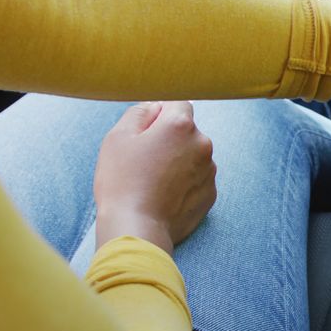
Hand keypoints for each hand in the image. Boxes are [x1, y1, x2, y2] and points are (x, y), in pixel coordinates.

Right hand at [93, 101, 216, 253]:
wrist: (137, 228)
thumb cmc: (122, 181)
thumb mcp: (118, 137)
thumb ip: (140, 112)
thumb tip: (156, 106)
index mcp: (181, 125)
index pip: (178, 103)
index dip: (159, 114)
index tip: (145, 131)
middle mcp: (202, 143)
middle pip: (186, 131)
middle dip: (169, 139)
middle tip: (144, 160)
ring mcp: (210, 170)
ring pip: (193, 155)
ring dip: (178, 161)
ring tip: (152, 181)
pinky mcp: (211, 193)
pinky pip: (197, 179)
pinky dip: (184, 183)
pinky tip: (164, 194)